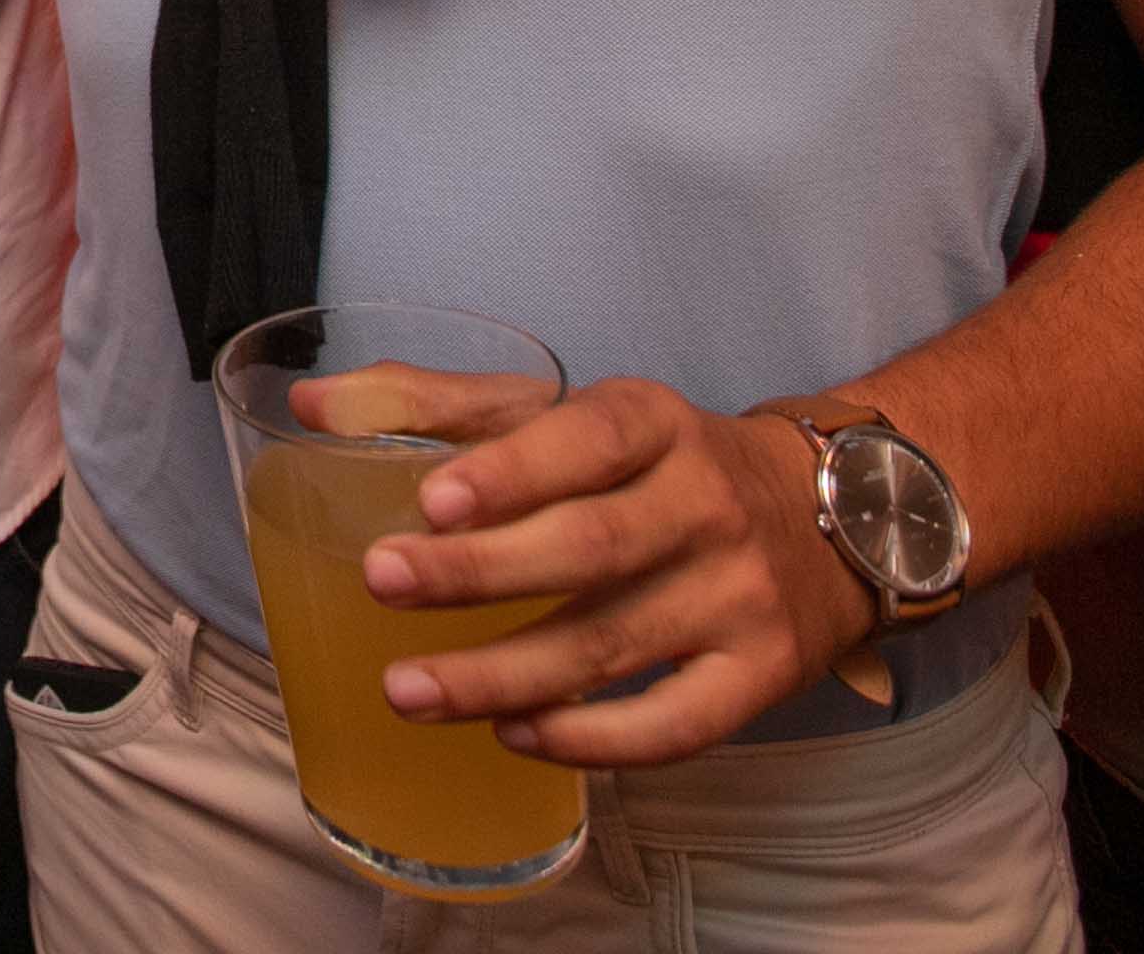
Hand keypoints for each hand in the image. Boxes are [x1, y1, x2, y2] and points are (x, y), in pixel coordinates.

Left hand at [359, 380, 869, 765]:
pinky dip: (591, 739)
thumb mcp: (569, 413)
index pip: (586, 438)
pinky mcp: (760, 676)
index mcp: (654, 423)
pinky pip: (673, 724)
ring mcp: (738, 596)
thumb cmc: (661, 464)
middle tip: (382, 583)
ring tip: (406, 690)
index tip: (431, 499)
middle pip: (590, 545)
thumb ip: (438, 405)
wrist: (833, 515)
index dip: (512, 470)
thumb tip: (309, 406)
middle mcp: (705, 503)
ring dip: (503, 674)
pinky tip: (515, 735)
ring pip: (614, 644)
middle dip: (480, 571)